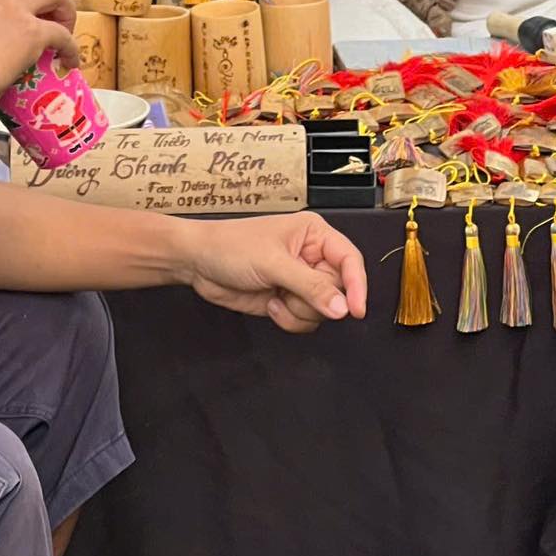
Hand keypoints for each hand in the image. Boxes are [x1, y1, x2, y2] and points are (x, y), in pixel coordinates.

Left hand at [182, 214, 369, 333]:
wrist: (198, 263)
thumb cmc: (231, 247)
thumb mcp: (274, 264)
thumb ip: (310, 286)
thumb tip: (342, 307)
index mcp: (315, 234)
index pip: (350, 260)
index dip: (357, 286)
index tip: (356, 311)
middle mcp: (312, 256)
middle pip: (338, 291)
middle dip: (315, 300)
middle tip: (290, 292)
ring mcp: (300, 280)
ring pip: (324, 310)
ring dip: (300, 311)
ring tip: (276, 296)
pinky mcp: (288, 299)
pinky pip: (306, 320)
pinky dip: (290, 320)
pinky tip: (270, 304)